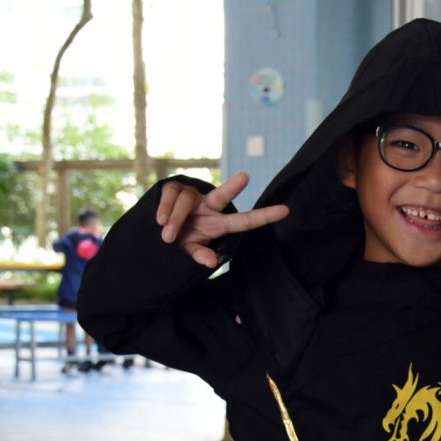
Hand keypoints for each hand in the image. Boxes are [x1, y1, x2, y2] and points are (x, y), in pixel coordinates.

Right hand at [157, 172, 289, 268]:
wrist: (154, 230)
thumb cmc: (180, 240)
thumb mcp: (189, 250)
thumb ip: (199, 255)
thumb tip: (210, 262)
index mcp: (219, 222)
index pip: (244, 221)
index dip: (264, 216)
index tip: (286, 210)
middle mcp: (209, 205)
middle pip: (222, 196)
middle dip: (233, 187)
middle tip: (245, 177)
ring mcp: (192, 195)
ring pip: (185, 202)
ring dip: (175, 220)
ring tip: (167, 236)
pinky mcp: (174, 187)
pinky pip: (170, 196)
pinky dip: (164, 210)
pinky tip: (159, 221)